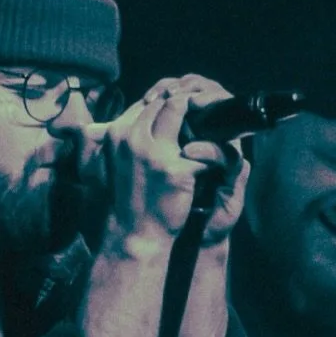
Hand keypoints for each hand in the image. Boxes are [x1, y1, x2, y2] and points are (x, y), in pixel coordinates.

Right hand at [94, 74, 244, 253]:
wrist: (135, 234)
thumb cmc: (132, 199)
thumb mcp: (120, 161)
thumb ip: (132, 137)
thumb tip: (150, 112)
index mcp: (118, 133)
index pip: (148, 102)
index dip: (170, 101)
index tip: (189, 108)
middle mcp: (132, 137)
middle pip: (166, 101)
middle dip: (190, 102)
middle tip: (209, 110)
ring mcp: (153, 152)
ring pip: (183, 110)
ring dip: (201, 115)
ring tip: (214, 127)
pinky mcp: (174, 169)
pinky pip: (203, 148)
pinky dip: (214, 151)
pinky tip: (218, 160)